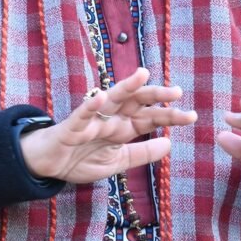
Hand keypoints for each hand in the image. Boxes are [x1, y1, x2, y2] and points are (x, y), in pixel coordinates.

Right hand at [20, 67, 196, 184]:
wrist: (49, 166)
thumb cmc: (82, 159)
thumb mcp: (118, 162)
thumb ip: (142, 154)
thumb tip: (170, 145)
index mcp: (123, 127)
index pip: (150, 118)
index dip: (170, 116)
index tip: (191, 116)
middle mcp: (111, 118)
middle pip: (137, 102)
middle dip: (156, 96)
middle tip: (177, 92)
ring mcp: (92, 119)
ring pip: (113, 98)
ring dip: (127, 86)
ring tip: (143, 74)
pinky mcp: (72, 125)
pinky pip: (82, 113)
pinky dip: (91, 105)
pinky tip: (102, 96)